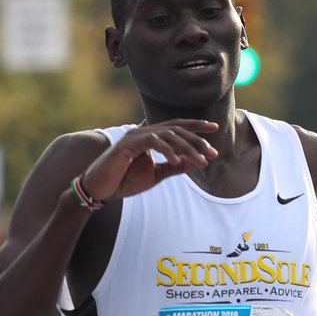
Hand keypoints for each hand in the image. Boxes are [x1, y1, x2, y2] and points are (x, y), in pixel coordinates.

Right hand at [79, 120, 218, 201]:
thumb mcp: (157, 174)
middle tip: (212, 152)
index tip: (215, 127)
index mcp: (151, 137)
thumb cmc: (126, 181)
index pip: (177, 126)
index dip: (195, 125)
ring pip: (167, 134)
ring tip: (200, 160)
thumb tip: (200, 162)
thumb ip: (176, 166)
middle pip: (176, 129)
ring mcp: (134, 136)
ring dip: (187, 147)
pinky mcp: (127, 144)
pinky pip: (152, 142)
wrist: (101, 189)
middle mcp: (143, 132)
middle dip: (197, 139)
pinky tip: (178, 161)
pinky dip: (167, 151)